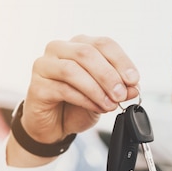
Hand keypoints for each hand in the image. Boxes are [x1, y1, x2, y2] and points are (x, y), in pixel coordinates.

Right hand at [9, 35, 139, 164]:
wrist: (54, 127)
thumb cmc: (76, 105)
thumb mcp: (104, 96)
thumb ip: (118, 89)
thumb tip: (134, 87)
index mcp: (78, 44)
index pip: (103, 43)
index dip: (121, 60)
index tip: (133, 80)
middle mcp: (59, 49)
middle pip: (86, 53)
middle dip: (108, 75)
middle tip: (121, 94)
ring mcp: (44, 66)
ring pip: (72, 70)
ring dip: (96, 89)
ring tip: (109, 104)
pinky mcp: (37, 86)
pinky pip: (63, 89)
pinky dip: (84, 99)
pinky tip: (95, 107)